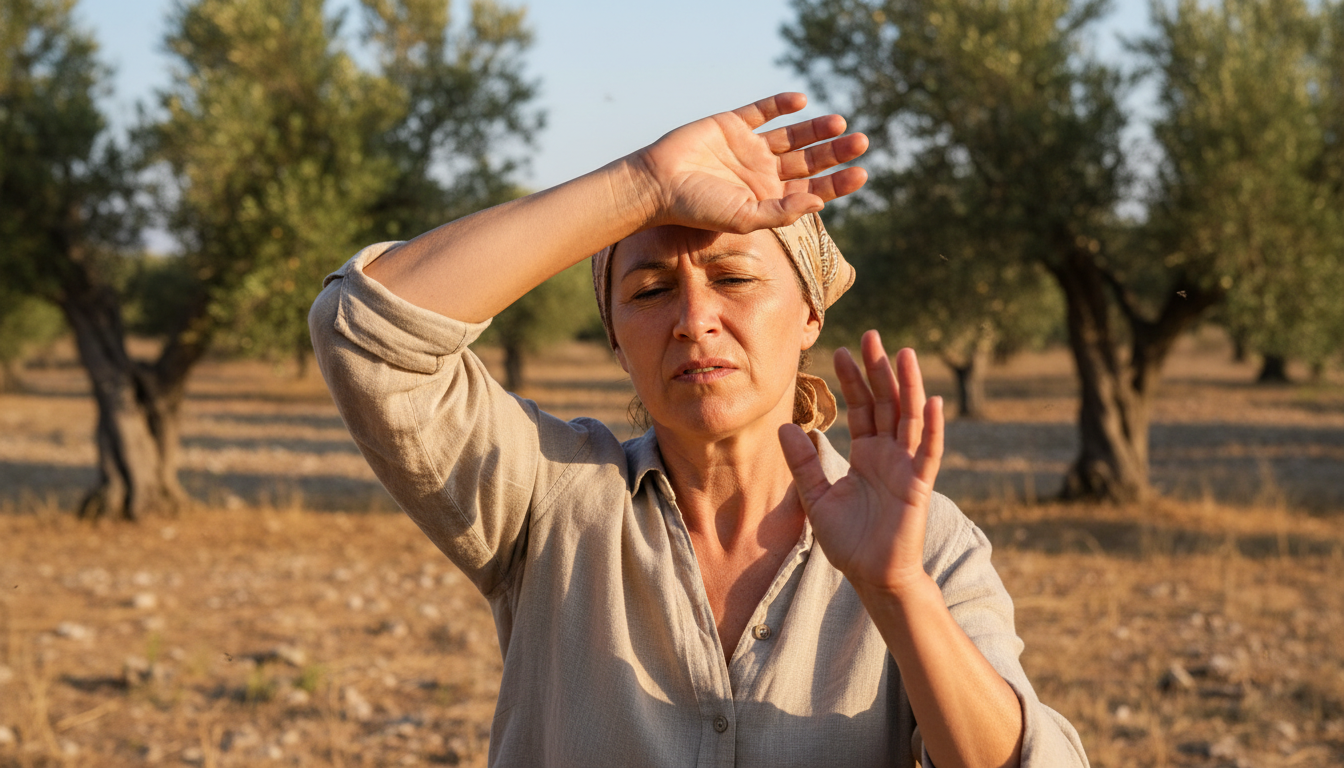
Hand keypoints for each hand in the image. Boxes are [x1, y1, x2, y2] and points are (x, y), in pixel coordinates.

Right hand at [630, 92, 868, 232]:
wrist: (659, 184)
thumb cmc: (697, 209)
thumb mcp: (743, 218)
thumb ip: (781, 212)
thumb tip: (820, 203)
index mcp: (768, 198)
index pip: (812, 190)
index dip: (838, 182)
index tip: (861, 173)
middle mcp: (762, 172)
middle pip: (809, 161)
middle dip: (835, 152)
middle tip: (862, 142)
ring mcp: (749, 147)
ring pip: (792, 136)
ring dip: (816, 129)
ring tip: (839, 124)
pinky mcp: (732, 124)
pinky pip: (761, 111)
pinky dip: (780, 104)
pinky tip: (800, 102)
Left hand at [779, 331, 944, 597]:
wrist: (873, 576)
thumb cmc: (849, 541)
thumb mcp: (817, 498)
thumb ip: (803, 464)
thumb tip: (784, 427)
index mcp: (866, 454)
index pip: (861, 408)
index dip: (853, 380)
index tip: (840, 350)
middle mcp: (889, 454)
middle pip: (886, 402)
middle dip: (878, 370)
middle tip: (870, 336)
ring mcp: (906, 467)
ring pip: (910, 417)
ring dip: (908, 385)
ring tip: (904, 353)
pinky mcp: (919, 485)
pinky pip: (928, 451)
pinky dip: (933, 426)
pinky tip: (931, 400)